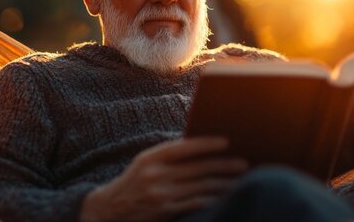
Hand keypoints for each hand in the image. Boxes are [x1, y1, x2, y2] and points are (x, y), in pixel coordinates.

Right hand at [79, 137, 247, 221]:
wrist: (109, 209)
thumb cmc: (135, 181)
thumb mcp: (146, 163)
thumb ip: (170, 156)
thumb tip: (205, 148)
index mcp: (150, 157)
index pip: (183, 147)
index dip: (206, 144)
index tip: (226, 141)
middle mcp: (155, 175)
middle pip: (198, 168)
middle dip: (224, 165)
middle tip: (244, 163)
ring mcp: (160, 195)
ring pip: (201, 187)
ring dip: (224, 184)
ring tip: (239, 181)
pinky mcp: (164, 212)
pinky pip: (195, 204)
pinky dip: (212, 199)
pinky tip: (224, 197)